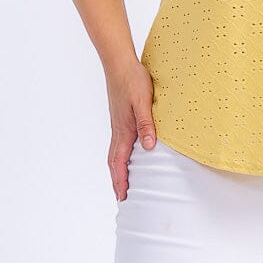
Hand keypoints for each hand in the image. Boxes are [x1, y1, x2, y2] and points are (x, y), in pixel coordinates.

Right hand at [104, 55, 156, 200]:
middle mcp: (118, 130)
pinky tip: (128, 156)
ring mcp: (118, 125)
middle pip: (114, 162)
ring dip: (118, 170)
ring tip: (123, 182)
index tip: (123, 197)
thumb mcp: (142, 102)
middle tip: (122, 198)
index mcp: (123, 130)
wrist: (120, 64)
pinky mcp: (121, 119)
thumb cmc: (132, 80)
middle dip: (117, 180)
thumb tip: (149, 147)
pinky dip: (121, 157)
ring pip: (115, 153)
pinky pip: (119, 144)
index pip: (119, 162)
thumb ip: (146, 124)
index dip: (121, 180)